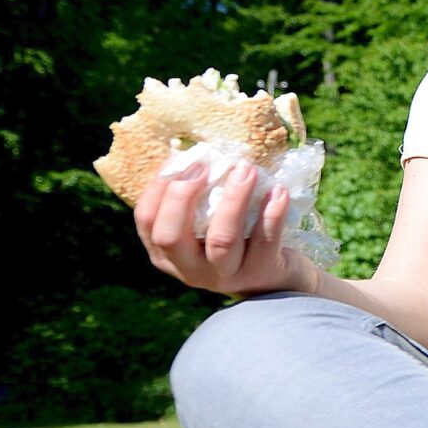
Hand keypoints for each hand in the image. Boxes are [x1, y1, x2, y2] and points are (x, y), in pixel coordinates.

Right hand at [136, 161, 309, 298]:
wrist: (280, 279)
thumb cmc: (237, 240)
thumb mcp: (206, 225)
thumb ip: (195, 198)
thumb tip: (188, 149)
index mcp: (167, 254)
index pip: (148, 220)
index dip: (158, 186)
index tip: (182, 157)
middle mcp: (190, 269)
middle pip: (171, 236)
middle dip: (183, 195)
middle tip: (206, 164)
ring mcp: (226, 275)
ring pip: (222, 240)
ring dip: (233, 199)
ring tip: (247, 169)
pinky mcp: (262, 273)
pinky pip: (265, 240)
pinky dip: (271, 213)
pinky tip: (278, 190)